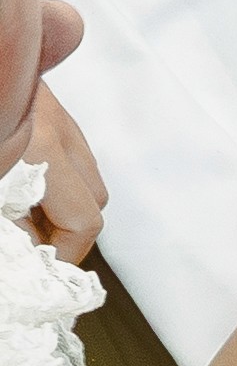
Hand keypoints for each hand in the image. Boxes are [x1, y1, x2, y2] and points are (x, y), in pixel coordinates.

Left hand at [13, 77, 97, 266]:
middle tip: (33, 243)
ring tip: (25, 213)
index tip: (43, 266)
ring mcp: (53, 111)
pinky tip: (22, 178)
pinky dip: (54, 171)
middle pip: (96, 198)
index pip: (84, 219)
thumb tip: (26, 247)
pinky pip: (68, 147)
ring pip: (86, 172)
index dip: (66, 252)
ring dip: (64, 199)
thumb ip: (11, 217)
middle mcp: (55, 127)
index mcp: (39, 147)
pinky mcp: (42, 100)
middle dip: (70, 228)